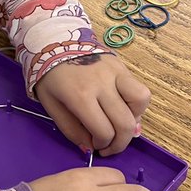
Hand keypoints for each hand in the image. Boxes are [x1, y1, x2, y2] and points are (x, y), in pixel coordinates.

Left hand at [34, 53, 150, 156]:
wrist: (54, 42)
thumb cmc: (49, 78)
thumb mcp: (51, 107)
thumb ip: (71, 130)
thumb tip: (90, 148)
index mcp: (80, 96)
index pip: (104, 131)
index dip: (102, 145)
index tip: (96, 147)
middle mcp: (102, 84)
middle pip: (125, 123)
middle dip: (120, 143)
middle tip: (111, 147)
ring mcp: (115, 73)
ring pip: (140, 102)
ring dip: (134, 120)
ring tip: (120, 125)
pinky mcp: (122, 66)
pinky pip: (140, 89)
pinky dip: (137, 105)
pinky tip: (124, 110)